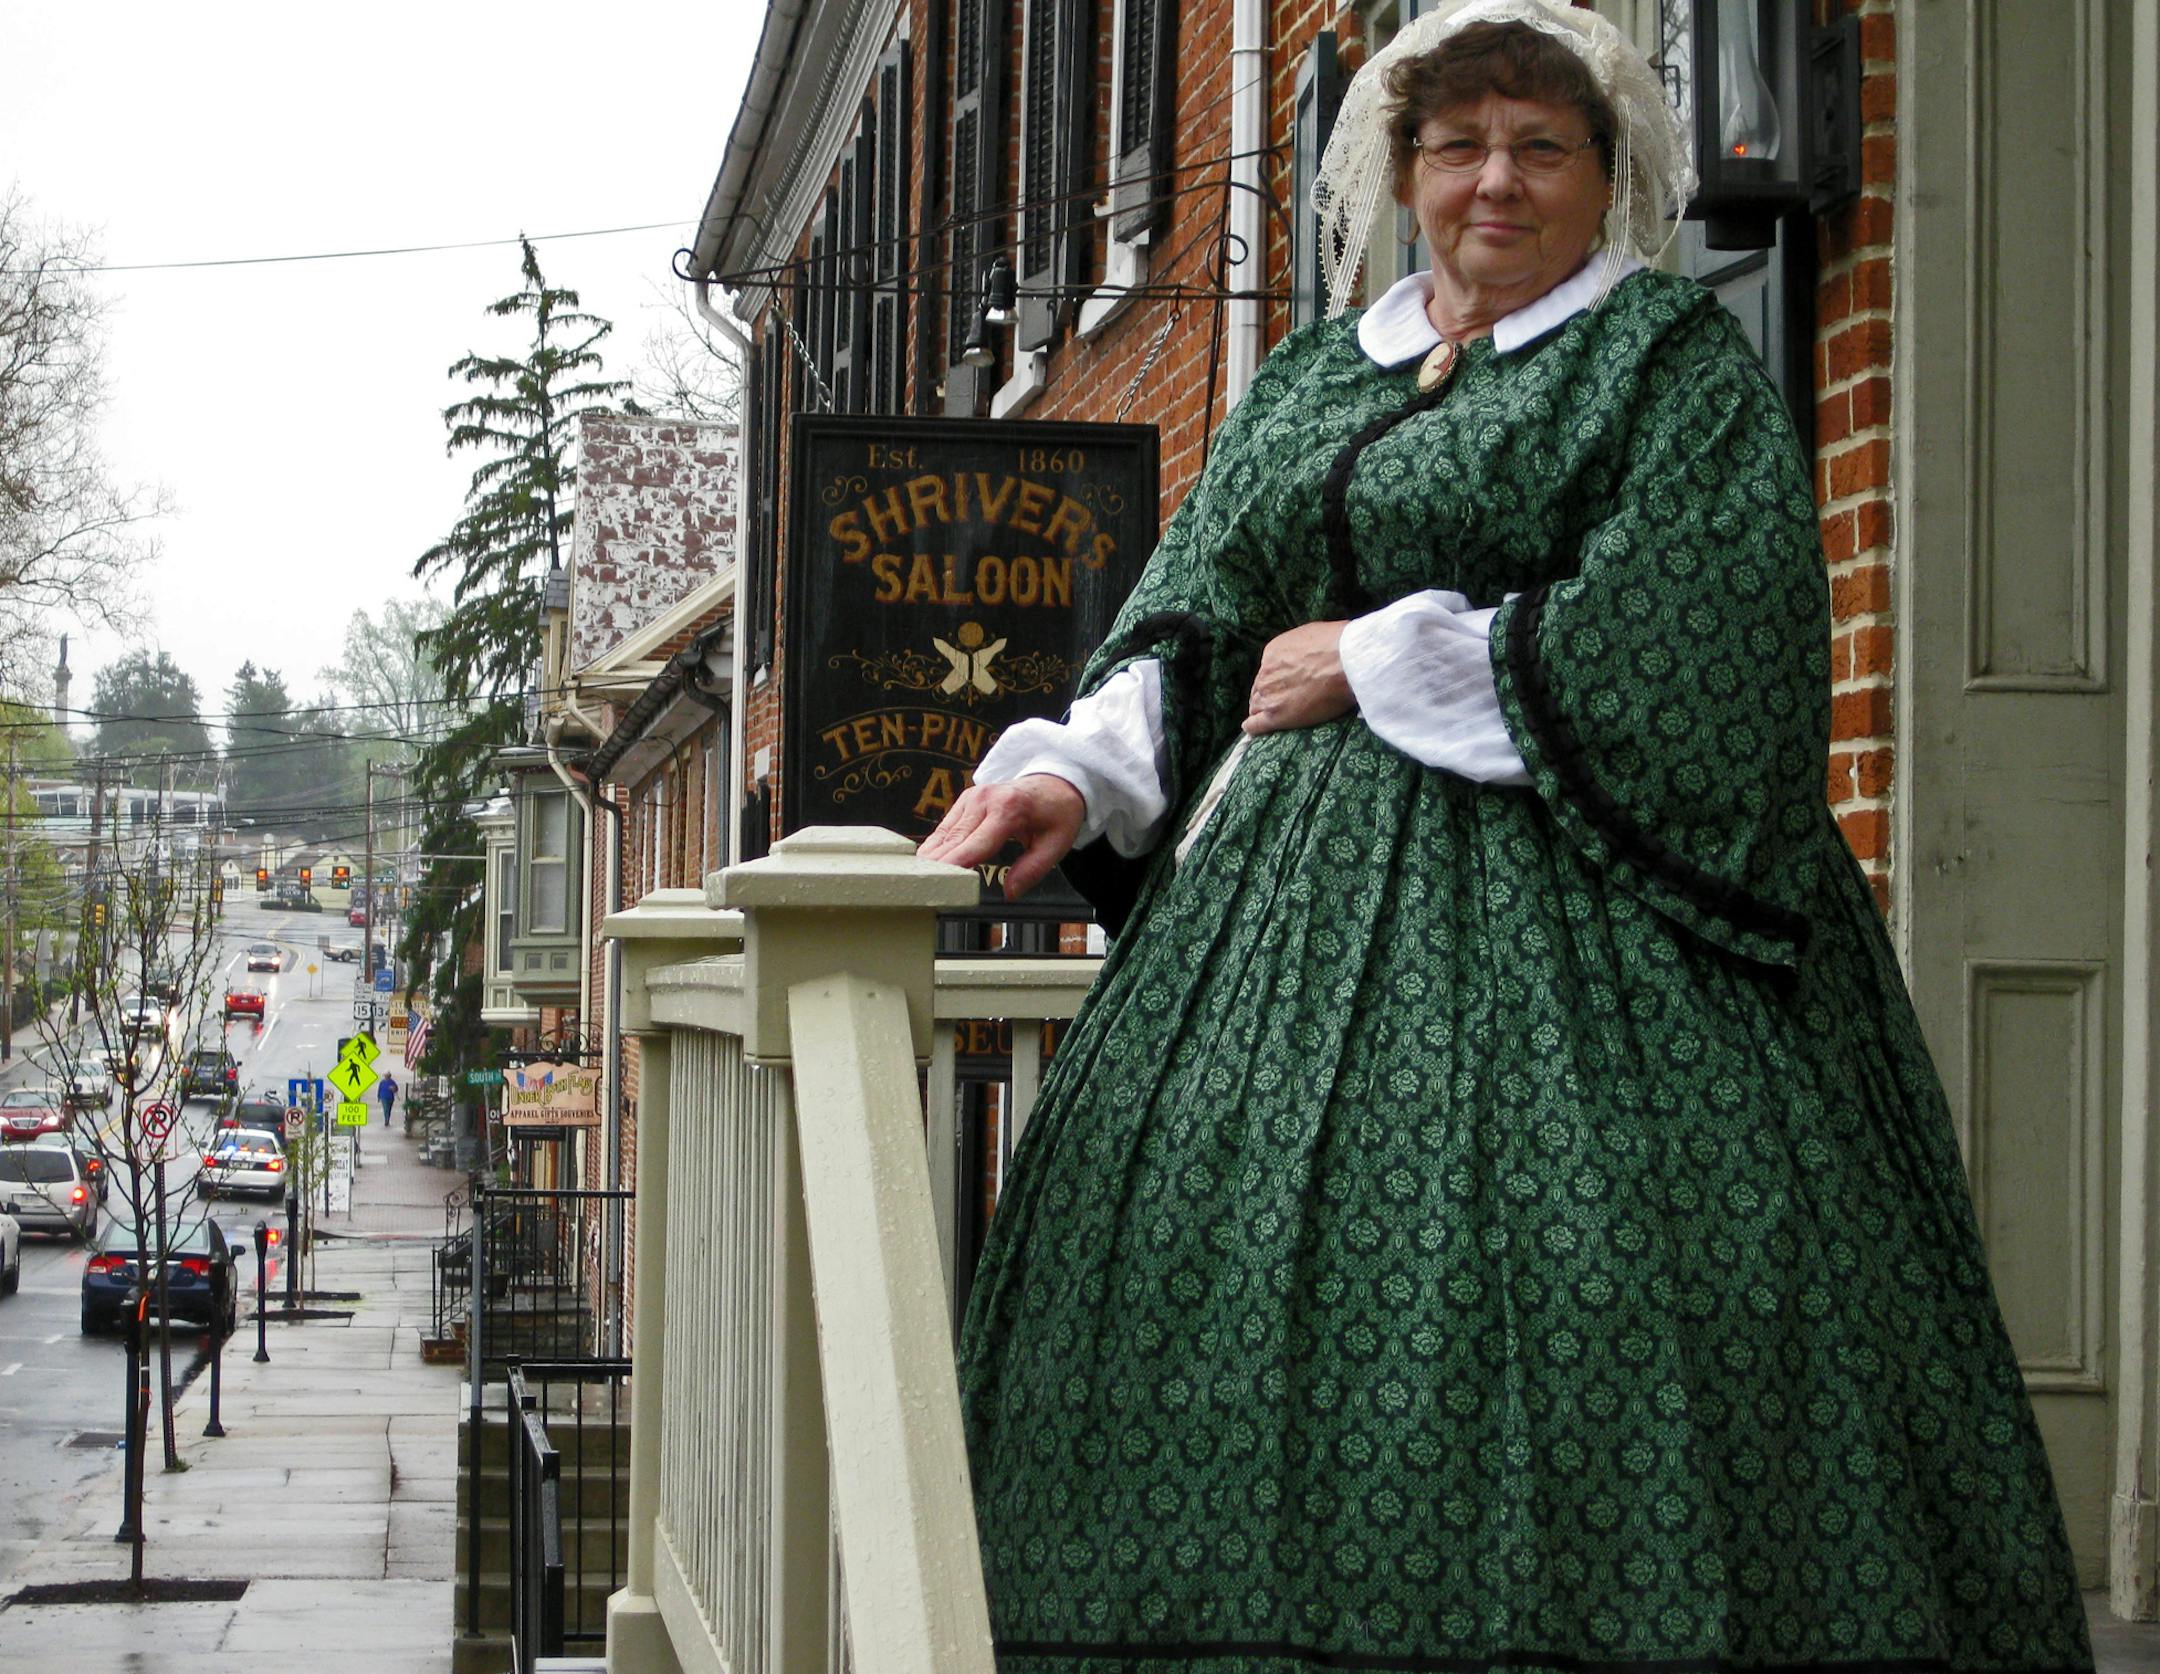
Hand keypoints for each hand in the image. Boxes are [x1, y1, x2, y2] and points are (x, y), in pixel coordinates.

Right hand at [918, 774, 1086, 900]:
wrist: (1055, 784)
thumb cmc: (1056, 814)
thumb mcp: (1056, 845)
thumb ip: (1032, 870)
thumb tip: (1010, 892)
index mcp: (1008, 810)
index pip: (974, 844)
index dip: (954, 865)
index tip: (937, 883)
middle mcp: (984, 800)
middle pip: (953, 841)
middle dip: (936, 867)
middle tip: (922, 890)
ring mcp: (971, 797)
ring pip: (943, 834)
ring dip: (930, 858)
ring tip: (916, 881)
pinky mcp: (965, 800)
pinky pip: (946, 828)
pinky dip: (936, 847)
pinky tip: (929, 865)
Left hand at [1243, 619, 1352, 734]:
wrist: (1346, 663)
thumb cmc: (1338, 646)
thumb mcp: (1312, 634)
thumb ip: (1301, 647)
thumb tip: (1308, 652)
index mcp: (1272, 653)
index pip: (1267, 671)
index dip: (1275, 681)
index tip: (1284, 686)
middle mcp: (1266, 674)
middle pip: (1260, 689)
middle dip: (1268, 696)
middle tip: (1280, 703)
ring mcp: (1270, 695)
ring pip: (1257, 707)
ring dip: (1262, 712)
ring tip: (1270, 719)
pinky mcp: (1277, 716)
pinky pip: (1256, 725)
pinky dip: (1254, 728)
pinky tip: (1254, 731)